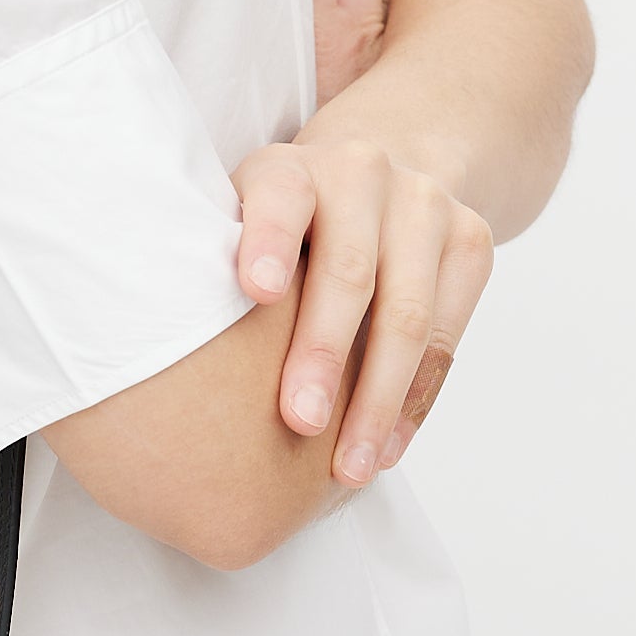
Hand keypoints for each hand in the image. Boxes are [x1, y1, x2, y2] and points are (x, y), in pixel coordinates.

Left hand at [230, 116, 494, 487]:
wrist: (379, 178)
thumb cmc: (284, 228)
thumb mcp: (241, 223)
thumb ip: (215, 266)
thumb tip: (164, 359)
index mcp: (293, 168)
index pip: (281, 197)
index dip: (268, 240)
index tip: (255, 292)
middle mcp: (363, 175)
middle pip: (349, 271)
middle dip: (323, 353)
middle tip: (299, 422)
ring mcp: (425, 206)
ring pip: (409, 314)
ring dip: (378, 399)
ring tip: (348, 467)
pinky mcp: (471, 242)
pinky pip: (448, 338)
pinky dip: (414, 402)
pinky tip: (386, 448)